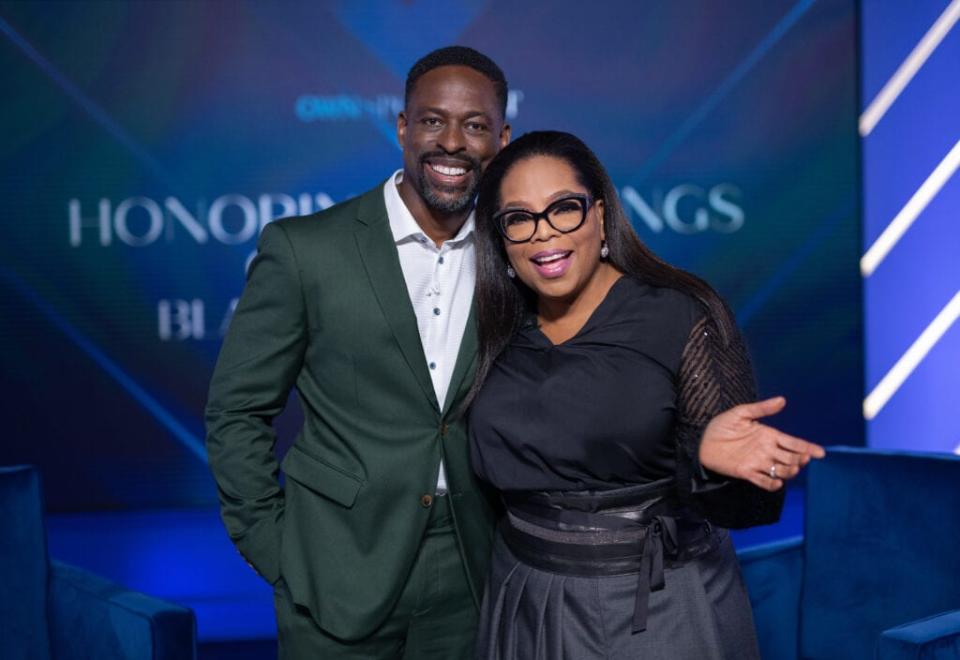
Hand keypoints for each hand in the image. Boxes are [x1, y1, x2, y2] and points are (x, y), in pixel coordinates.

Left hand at [698, 396, 825, 491]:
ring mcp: (758, 462)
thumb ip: (761, 409)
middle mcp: (767, 450)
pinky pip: (763, 481)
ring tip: (792, 468)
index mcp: (769, 435)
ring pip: (781, 470)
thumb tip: (782, 400)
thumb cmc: (722, 426)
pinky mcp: (747, 472)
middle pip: (791, 458)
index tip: (821, 453)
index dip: (807, 448)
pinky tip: (777, 482)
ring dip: (789, 471)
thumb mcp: (740, 413)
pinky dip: (771, 483)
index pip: (793, 443)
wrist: (702, 442)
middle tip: (803, 458)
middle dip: (800, 459)